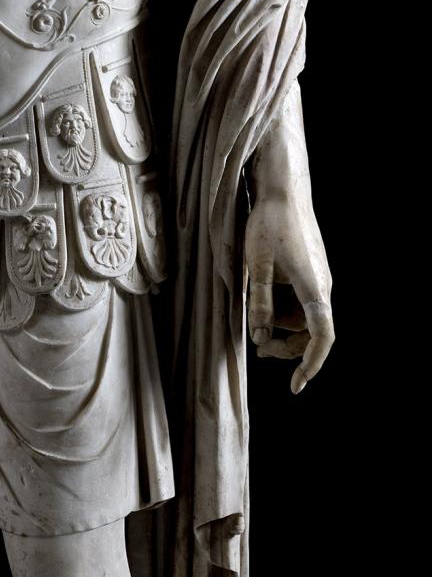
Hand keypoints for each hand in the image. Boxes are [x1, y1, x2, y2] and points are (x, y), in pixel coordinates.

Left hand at [244, 191, 333, 392]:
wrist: (284, 190)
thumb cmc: (269, 224)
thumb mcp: (257, 265)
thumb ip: (260, 302)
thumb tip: (260, 336)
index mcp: (314, 288)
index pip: (322, 337)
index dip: (312, 365)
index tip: (296, 385)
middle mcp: (323, 286)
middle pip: (313, 332)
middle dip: (288, 346)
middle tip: (258, 349)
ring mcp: (319, 277)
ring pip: (305, 316)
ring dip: (282, 324)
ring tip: (253, 318)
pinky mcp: (312, 269)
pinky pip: (301, 300)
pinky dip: (284, 307)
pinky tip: (262, 298)